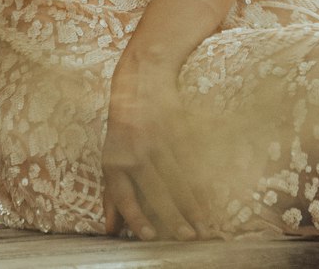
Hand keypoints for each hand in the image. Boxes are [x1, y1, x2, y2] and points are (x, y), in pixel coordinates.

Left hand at [101, 60, 207, 241]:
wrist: (140, 80)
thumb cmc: (123, 130)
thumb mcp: (111, 158)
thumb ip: (111, 195)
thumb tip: (111, 230)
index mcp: (113, 160)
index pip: (123, 194)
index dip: (135, 216)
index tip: (150, 235)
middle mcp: (133, 150)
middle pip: (154, 189)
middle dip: (172, 216)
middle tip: (187, 239)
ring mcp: (156, 140)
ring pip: (176, 179)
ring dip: (191, 206)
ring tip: (202, 230)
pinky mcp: (175, 130)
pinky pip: (188, 164)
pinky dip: (199, 186)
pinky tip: (207, 204)